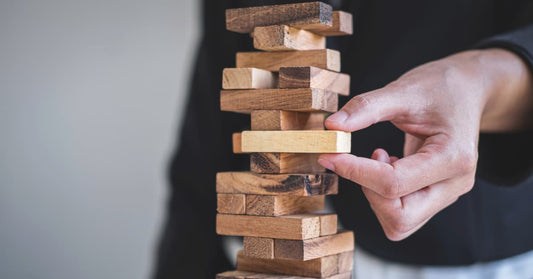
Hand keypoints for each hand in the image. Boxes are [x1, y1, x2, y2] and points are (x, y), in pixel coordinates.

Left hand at [318, 49, 532, 240]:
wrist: (467, 89)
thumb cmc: (440, 86)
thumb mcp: (403, 89)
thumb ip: (366, 107)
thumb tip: (331, 126)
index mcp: (453, 158)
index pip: (393, 184)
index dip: (355, 171)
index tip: (330, 155)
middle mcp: (454, 184)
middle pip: (400, 217)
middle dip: (369, 193)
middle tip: (363, 159)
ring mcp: (447, 193)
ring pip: (400, 222)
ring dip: (376, 197)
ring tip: (380, 158)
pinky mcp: (435, 194)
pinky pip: (402, 213)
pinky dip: (384, 197)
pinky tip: (388, 164)